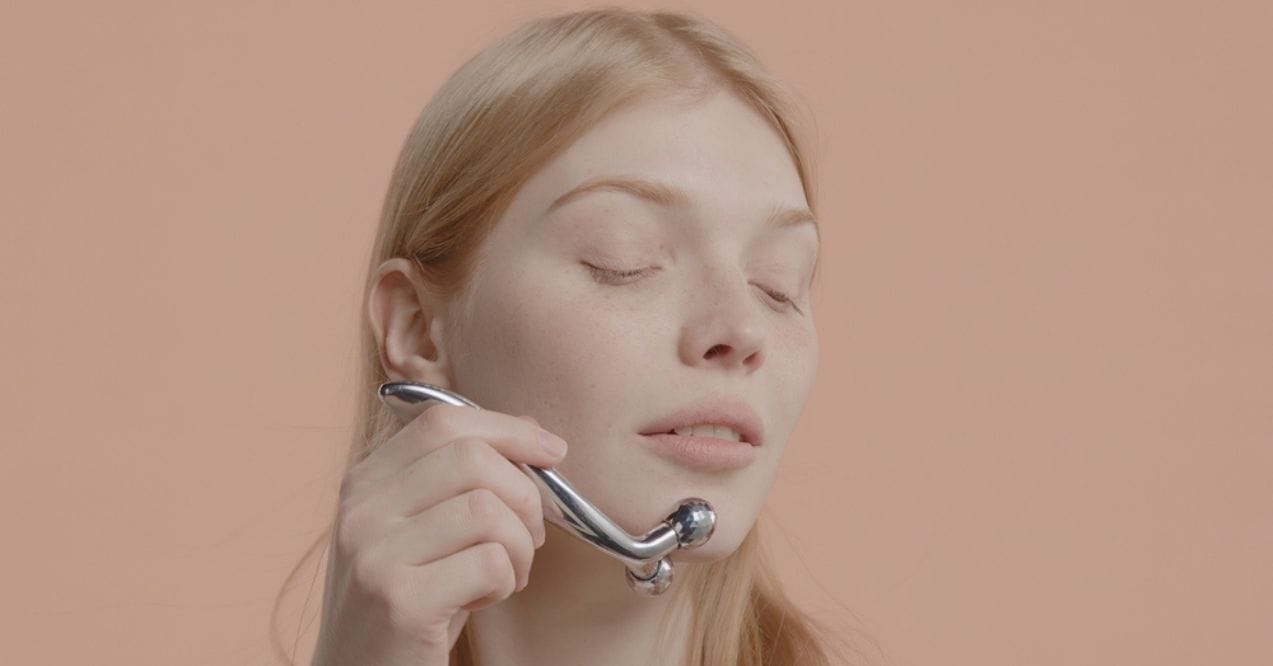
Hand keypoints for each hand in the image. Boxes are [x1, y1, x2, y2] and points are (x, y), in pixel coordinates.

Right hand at [311, 405, 567, 665]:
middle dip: (524, 496)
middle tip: (527, 539)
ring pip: (488, 510)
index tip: (551, 452)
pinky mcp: (399, 600)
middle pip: (472, 458)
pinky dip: (505, 583)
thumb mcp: (424, 532)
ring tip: (504, 576)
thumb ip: (462, 479)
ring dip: (519, 549)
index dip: (508, 429)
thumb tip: (533, 430)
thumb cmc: (408, 605)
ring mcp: (374, 554)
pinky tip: (482, 600)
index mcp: (365, 482)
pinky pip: (490, 563)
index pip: (443, 421)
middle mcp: (361, 510)